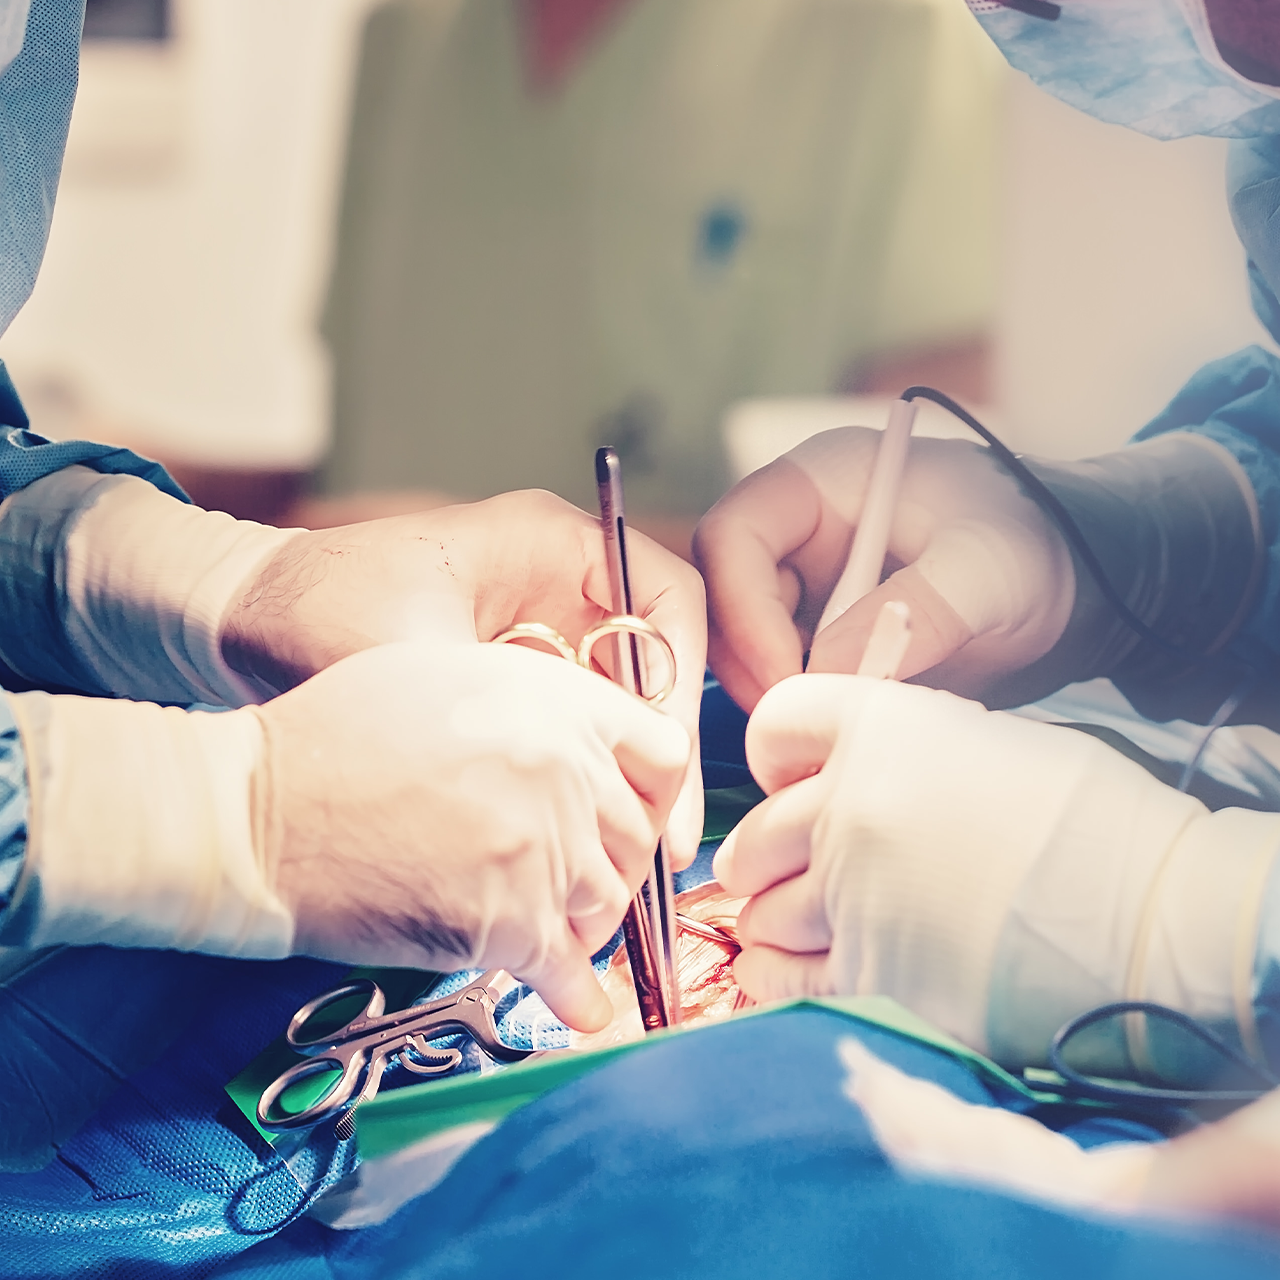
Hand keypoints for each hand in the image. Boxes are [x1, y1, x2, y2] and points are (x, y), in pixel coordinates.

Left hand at [223, 489, 707, 865]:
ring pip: (621, 708)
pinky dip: (587, 786)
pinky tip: (583, 844)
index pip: (666, 595)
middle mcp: (560, 586)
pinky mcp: (518, 683)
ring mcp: (542, 635)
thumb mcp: (414, 650)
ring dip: (630, 778)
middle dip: (664, 751)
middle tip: (667, 842)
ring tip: (635, 861)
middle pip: (654, 663)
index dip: (686, 675)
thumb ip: (496, 702)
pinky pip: (578, 732)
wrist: (243, 622)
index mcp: (549, 544)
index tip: (672, 754)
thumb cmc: (318, 606)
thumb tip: (570, 776)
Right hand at [257, 639, 691, 1031]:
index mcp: (554, 701)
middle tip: (585, 883)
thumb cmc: (332, 738)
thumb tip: (566, 748)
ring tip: (556, 933)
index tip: (639, 817)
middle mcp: (563, 768)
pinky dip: (580, 997)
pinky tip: (582, 1007)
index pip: (662, 752)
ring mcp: (543, 846)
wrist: (263, 811)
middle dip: (616, 866)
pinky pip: (571, 972)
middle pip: (638, 838)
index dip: (656, 792)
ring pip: (609, 904)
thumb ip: (527, 707)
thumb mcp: (444, 676)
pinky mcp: (510, 921)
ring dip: (589, 926)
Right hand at [694, 429, 1073, 710]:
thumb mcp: (988, 572)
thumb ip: (912, 613)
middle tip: (796, 720)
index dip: (742, 610)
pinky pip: (783, 671)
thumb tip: (827, 671)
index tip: (786, 677)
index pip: (734, 536)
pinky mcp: (825, 632)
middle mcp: (802, 529)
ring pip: (746, 642)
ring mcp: (811, 583)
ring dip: (771, 690)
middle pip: (725, 596)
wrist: (1081, 589)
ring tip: (825, 728)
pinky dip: (798, 704)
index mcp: (824, 481)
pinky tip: (836, 728)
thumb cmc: (1040, 548)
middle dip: (750, 661)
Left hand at [714, 674, 1272, 1069]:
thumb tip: (851, 776)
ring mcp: (851, 894)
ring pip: (761, 911)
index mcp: (882, 728)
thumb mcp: (990, 743)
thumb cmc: (1095, 822)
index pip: (775, 721)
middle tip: (776, 871)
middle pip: (755, 833)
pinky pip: (782, 979)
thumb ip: (900, 751)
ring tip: (790, 927)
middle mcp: (850, 804)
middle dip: (761, 855)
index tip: (787, 779)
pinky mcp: (869, 977)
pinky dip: (772, 977)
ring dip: (770, 921)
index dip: (774, 753)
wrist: (1155, 919)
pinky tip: (777, 973)